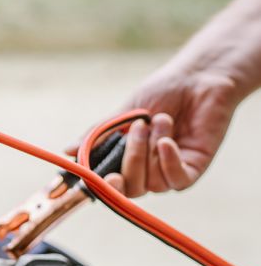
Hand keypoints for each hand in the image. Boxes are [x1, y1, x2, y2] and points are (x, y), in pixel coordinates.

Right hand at [110, 66, 238, 196]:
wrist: (196, 77)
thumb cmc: (160, 92)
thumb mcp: (123, 114)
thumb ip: (99, 135)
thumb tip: (68, 150)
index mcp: (126, 159)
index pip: (113, 186)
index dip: (108, 188)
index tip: (107, 177)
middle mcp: (147, 171)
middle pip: (132, 188)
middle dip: (132, 158)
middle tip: (138, 126)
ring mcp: (170, 171)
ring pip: (154, 183)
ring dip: (153, 149)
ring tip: (162, 119)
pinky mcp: (194, 168)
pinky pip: (177, 179)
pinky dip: (169, 162)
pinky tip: (168, 140)